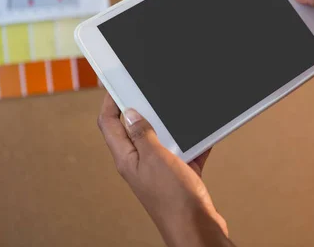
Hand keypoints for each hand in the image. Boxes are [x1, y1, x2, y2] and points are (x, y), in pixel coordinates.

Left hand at [97, 94, 233, 246]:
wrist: (197, 228)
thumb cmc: (174, 200)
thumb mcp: (155, 158)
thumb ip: (142, 134)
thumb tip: (131, 113)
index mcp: (127, 159)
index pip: (109, 124)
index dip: (110, 102)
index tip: (117, 84)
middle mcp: (140, 164)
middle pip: (134, 129)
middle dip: (144, 110)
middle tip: (150, 92)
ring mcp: (160, 171)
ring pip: (162, 140)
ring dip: (172, 127)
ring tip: (180, 113)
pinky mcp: (179, 176)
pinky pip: (184, 153)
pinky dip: (193, 144)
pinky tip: (204, 138)